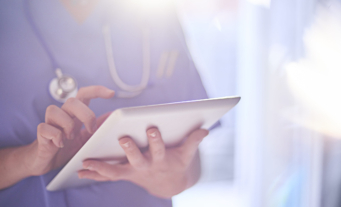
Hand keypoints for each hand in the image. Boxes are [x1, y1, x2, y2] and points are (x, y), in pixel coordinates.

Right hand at [23, 86, 114, 175]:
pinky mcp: (41, 134)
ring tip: (70, 138)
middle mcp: (63, 115)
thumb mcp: (87, 138)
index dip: (97, 90)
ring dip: (67, 124)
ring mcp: (50, 123)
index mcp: (75, 114)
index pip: (84, 94)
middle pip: (72, 101)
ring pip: (54, 110)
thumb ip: (97, 126)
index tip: (111, 94)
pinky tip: (60, 144)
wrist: (48, 163)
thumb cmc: (67, 148)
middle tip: (91, 130)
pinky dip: (55, 136)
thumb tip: (112, 115)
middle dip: (86, 114)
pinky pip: (45, 127)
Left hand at [78, 128, 208, 197]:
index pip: (159, 149)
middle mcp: (146, 167)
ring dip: (101, 168)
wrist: (168, 184)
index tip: (152, 128)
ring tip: (85, 162)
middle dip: (130, 150)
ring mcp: (134, 172)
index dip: (156, 140)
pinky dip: (95, 174)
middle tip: (122, 138)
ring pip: (116, 171)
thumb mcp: (186, 155)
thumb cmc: (177, 164)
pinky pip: (109, 176)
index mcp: (161, 160)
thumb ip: (193, 141)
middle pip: (137, 159)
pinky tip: (80, 170)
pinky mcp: (125, 174)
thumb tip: (205, 129)